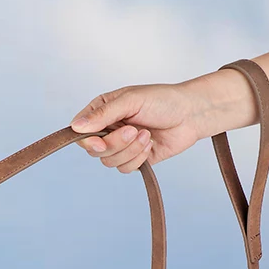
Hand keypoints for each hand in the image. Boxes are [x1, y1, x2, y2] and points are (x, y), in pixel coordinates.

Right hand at [69, 82, 209, 172]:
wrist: (192, 114)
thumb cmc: (164, 100)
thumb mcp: (131, 101)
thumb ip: (103, 114)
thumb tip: (76, 127)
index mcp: (103, 111)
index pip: (80, 132)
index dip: (87, 140)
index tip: (100, 141)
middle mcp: (108, 129)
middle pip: (94, 150)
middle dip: (115, 144)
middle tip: (133, 130)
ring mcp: (120, 146)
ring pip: (109, 161)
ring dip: (130, 150)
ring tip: (147, 135)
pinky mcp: (134, 159)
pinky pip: (125, 168)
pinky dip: (138, 158)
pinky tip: (150, 144)